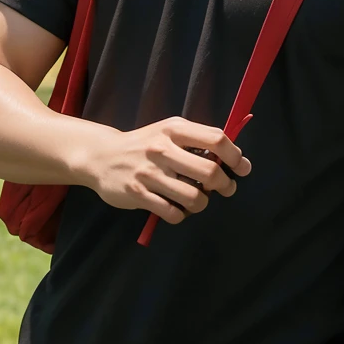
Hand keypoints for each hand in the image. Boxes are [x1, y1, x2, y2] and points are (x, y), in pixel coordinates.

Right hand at [84, 116, 251, 223]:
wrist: (102, 156)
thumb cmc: (145, 144)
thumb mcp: (169, 131)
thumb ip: (199, 140)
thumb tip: (237, 159)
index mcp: (174, 129)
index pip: (216, 139)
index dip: (235, 156)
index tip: (242, 168)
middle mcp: (162, 148)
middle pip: (210, 172)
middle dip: (225, 185)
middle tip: (226, 188)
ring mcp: (149, 173)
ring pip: (194, 198)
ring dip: (203, 203)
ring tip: (198, 199)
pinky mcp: (138, 194)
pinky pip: (173, 213)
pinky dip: (181, 214)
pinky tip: (177, 208)